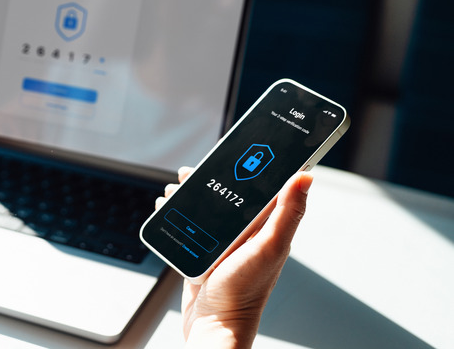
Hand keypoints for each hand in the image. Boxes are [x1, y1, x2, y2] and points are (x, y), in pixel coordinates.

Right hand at [157, 167, 311, 348]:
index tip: (236, 150)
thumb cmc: (245, 292)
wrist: (214, 324)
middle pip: (227, 194)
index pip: (261, 187)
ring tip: (175, 189)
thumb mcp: (270, 247)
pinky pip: (188, 225)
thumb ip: (288, 212)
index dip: (250, 166)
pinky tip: (167, 208)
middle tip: (192, 171)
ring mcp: (222, 242)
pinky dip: (175, 214)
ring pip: (204, 208)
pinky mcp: (202, 252)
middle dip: (208, 179)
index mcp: (266, 227)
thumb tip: (307, 177)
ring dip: (187, 195)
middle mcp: (245, 232)